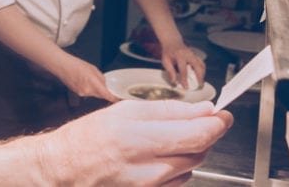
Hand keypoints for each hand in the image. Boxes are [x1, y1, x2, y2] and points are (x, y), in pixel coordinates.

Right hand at [36, 100, 233, 185]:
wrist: (65, 169)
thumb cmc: (89, 138)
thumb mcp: (124, 111)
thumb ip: (169, 111)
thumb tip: (205, 110)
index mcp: (140, 137)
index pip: (199, 133)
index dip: (218, 123)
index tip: (223, 115)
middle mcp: (148, 167)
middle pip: (200, 151)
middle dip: (203, 134)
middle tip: (193, 122)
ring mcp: (150, 186)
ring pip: (192, 166)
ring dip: (189, 150)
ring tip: (165, 140)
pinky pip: (178, 180)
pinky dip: (177, 166)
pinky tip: (157, 157)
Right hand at [49, 55, 119, 101]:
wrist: (62, 66)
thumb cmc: (75, 64)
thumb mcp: (93, 68)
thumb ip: (101, 78)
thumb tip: (105, 85)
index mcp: (92, 82)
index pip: (105, 94)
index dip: (112, 98)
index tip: (117, 99)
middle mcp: (87, 90)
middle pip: (100, 95)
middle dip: (103, 91)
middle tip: (101, 82)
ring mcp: (82, 93)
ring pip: (93, 94)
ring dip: (95, 89)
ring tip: (88, 78)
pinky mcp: (77, 94)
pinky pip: (87, 93)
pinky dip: (88, 89)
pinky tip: (83, 81)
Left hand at [160, 44, 205, 89]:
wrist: (172, 42)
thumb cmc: (168, 52)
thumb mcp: (166, 61)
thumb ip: (170, 71)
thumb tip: (174, 81)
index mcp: (180, 56)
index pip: (183, 70)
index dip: (185, 79)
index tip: (186, 86)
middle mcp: (188, 54)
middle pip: (197, 66)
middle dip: (199, 76)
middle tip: (199, 85)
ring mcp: (193, 54)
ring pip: (201, 64)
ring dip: (202, 74)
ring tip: (201, 82)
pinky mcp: (196, 55)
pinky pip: (202, 63)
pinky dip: (202, 70)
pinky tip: (201, 76)